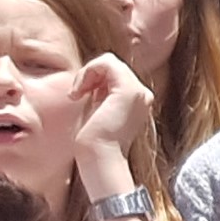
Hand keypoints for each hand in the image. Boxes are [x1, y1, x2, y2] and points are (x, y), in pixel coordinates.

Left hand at [71, 53, 154, 181]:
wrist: (100, 159)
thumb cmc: (93, 142)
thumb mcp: (97, 111)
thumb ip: (100, 93)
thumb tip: (90, 76)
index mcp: (137, 100)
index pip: (114, 73)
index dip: (93, 78)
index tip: (80, 96)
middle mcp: (142, 94)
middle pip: (112, 65)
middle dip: (90, 74)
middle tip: (77, 95)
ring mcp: (138, 92)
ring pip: (109, 61)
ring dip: (87, 73)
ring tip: (78, 93)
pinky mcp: (128, 90)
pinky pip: (106, 63)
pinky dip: (88, 71)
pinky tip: (79, 92)